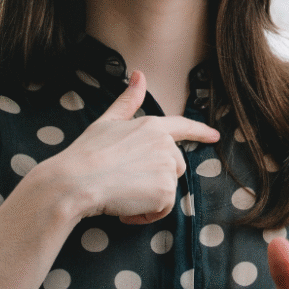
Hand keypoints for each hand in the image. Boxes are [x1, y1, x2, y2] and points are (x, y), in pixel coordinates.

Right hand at [53, 70, 219, 223]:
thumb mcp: (107, 122)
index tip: (215, 136)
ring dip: (149, 198)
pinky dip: (146, 214)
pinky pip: (162, 209)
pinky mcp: (165, 190)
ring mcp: (167, 167)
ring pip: (168, 188)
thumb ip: (128, 101)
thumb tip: (139, 74)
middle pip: (174, 166)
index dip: (200, 131)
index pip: (183, 126)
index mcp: (152, 126)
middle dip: (155, 177)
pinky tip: (126, 208)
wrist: (74, 182)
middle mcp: (165, 145)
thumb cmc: (86, 153)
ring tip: (122, 194)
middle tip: (125, 180)